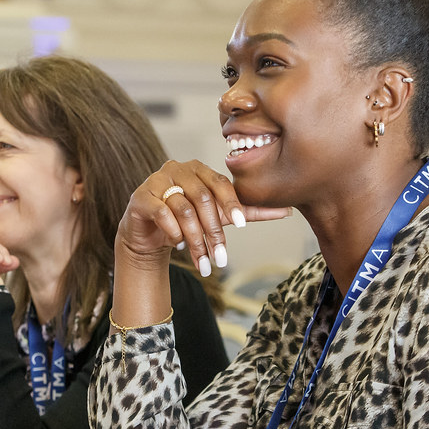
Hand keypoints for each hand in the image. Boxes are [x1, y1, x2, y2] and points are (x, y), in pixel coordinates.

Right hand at [117, 160, 290, 276]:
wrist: (150, 235)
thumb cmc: (188, 221)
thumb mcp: (220, 217)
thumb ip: (249, 212)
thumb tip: (287, 210)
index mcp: (198, 168)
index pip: (220, 182)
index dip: (232, 204)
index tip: (242, 226)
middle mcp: (177, 168)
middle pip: (202, 198)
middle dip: (214, 231)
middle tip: (221, 257)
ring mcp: (156, 181)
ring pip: (183, 208)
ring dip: (195, 238)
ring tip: (201, 260)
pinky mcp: (141, 197)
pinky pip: (161, 212)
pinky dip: (173, 231)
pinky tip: (177, 244)